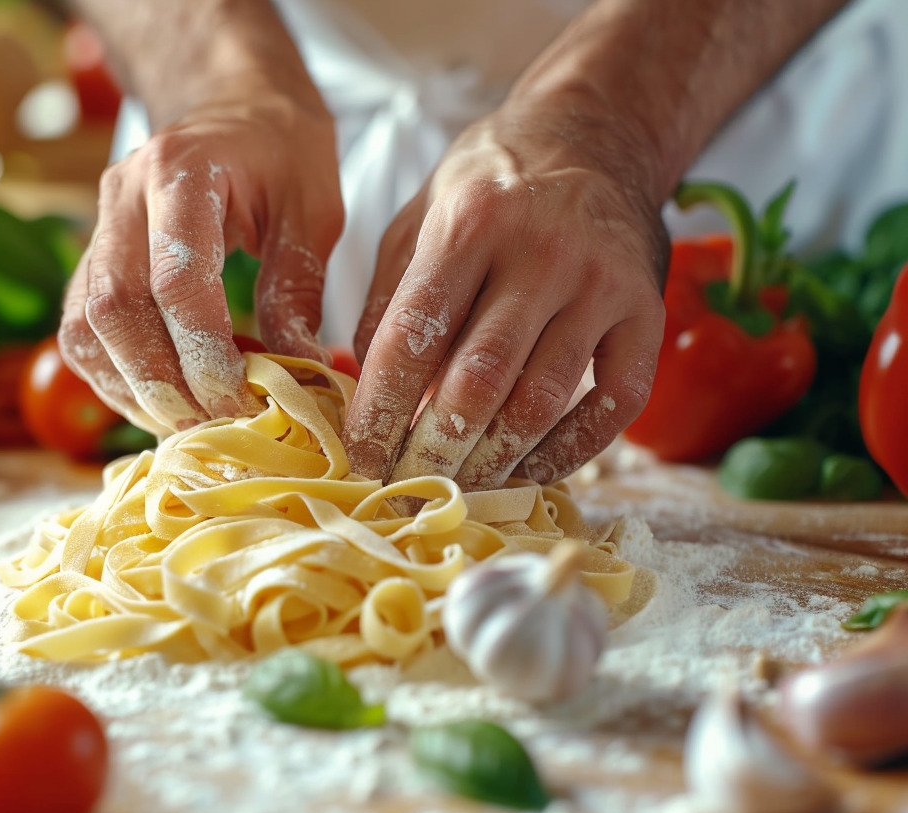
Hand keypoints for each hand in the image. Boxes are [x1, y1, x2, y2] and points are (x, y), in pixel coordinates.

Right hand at [58, 93, 342, 435]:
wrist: (232, 106)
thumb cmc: (280, 152)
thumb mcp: (312, 210)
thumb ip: (297, 289)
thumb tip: (302, 373)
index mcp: (181, 171)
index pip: (175, 280)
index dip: (204, 352)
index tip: (240, 399)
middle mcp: (122, 197)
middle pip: (114, 310)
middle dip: (163, 382)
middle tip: (214, 422)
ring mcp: (97, 228)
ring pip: (85, 328)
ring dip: (134, 389)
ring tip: (190, 421)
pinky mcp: (90, 261)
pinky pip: (80, 334)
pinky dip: (115, 380)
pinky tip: (162, 401)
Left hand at [343, 100, 668, 488]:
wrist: (597, 134)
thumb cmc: (492, 185)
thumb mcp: (420, 217)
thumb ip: (387, 299)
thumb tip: (363, 390)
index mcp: (470, 222)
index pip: (414, 335)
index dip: (380, 407)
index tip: (359, 455)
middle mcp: (541, 251)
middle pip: (478, 380)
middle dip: (433, 448)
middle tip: (407, 483)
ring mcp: (602, 283)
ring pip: (542, 401)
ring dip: (494, 459)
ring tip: (459, 483)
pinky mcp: (648, 310)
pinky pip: (613, 404)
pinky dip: (570, 451)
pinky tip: (530, 469)